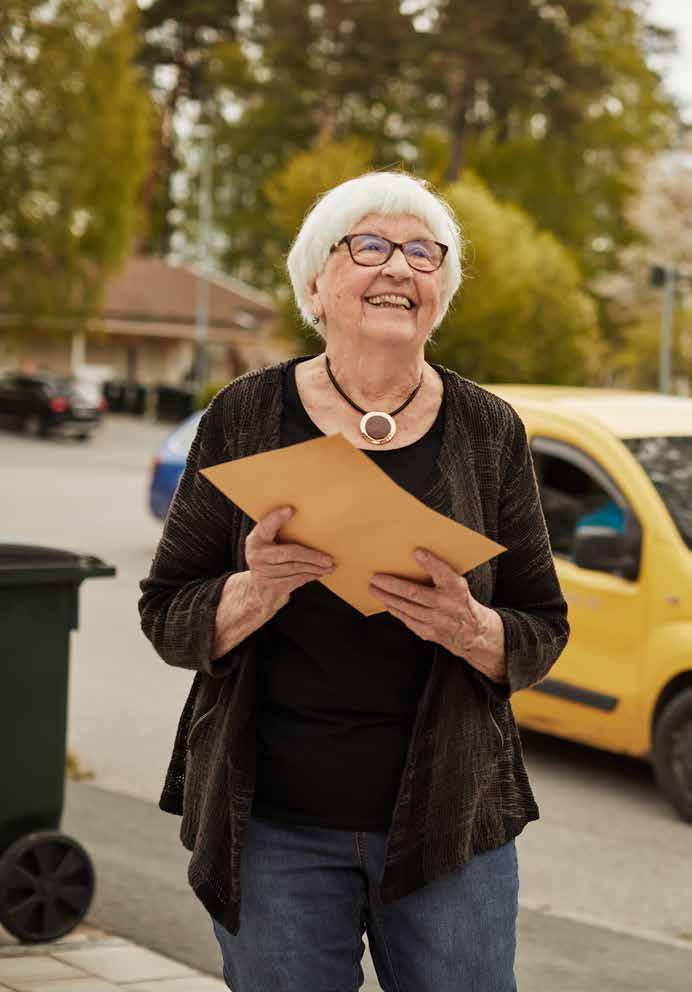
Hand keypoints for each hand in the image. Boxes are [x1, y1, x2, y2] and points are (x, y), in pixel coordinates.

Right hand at [244, 505, 335, 615]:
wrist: (258, 588)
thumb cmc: (268, 557)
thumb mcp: (266, 541)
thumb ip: (276, 529)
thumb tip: (297, 513)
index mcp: (256, 539)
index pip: (266, 526)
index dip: (276, 518)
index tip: (290, 510)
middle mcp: (257, 556)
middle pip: (289, 553)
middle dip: (311, 556)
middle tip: (328, 558)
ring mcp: (264, 574)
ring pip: (295, 569)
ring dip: (315, 567)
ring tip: (329, 565)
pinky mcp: (273, 587)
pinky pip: (296, 580)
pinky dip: (311, 576)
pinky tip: (320, 572)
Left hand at [369, 548, 506, 682]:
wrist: (473, 632)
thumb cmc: (460, 601)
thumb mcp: (457, 584)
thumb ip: (439, 572)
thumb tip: (416, 555)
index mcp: (456, 588)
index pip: (443, 573)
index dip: (430, 562)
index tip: (416, 552)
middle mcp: (447, 605)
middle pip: (414, 593)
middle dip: (392, 585)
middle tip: (375, 577)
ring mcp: (437, 621)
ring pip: (406, 608)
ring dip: (387, 598)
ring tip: (374, 589)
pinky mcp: (429, 633)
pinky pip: (407, 620)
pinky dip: (395, 610)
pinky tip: (387, 602)